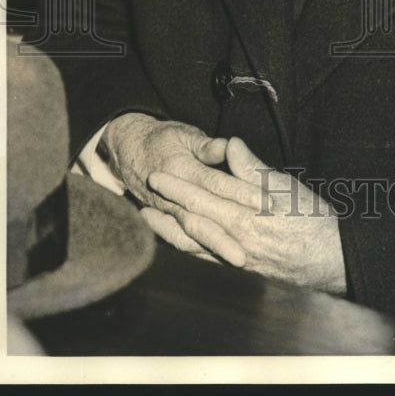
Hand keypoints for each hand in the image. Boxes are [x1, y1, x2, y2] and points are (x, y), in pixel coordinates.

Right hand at [101, 113, 257, 264]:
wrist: (127, 149)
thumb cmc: (162, 139)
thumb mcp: (183, 135)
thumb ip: (207, 146)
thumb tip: (229, 144)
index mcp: (180, 169)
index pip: (216, 183)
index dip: (241, 192)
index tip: (267, 202)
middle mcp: (170, 196)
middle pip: (203, 217)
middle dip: (227, 235)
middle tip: (251, 250)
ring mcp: (165, 212)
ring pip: (191, 235)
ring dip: (215, 247)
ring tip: (239, 260)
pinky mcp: (164, 221)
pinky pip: (180, 240)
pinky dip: (198, 250)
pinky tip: (218, 259)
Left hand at [144, 137, 346, 293]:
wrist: (332, 260)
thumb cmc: (314, 220)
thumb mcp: (289, 188)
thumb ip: (256, 169)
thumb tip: (231, 144)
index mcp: (249, 215)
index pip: (206, 195)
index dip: (180, 184)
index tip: (160, 173)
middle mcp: (238, 239)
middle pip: (195, 217)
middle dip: (168, 203)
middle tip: (146, 189)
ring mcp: (236, 258)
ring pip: (194, 242)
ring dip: (169, 228)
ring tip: (148, 216)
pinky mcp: (240, 269)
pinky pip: (205, 259)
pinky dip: (185, 247)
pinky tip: (174, 239)